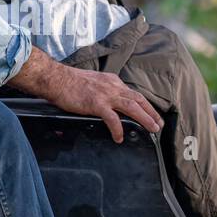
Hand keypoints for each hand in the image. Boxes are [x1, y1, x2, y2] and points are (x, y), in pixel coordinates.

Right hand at [9, 49, 161, 141]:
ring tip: (152, 129)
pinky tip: (119, 137)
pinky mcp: (96, 103)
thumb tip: (108, 104)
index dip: (145, 105)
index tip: (152, 114)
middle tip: (159, 124)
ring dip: (144, 118)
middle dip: (151, 112)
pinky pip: (112, 119)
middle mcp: (112, 86)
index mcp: (112, 81)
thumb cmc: (70, 82)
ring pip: (132, 107)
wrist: (56, 79)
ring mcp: (105, 94)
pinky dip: (118, 129)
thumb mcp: (93, 82)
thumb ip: (103, 90)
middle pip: (138, 99)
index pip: (133, 93)